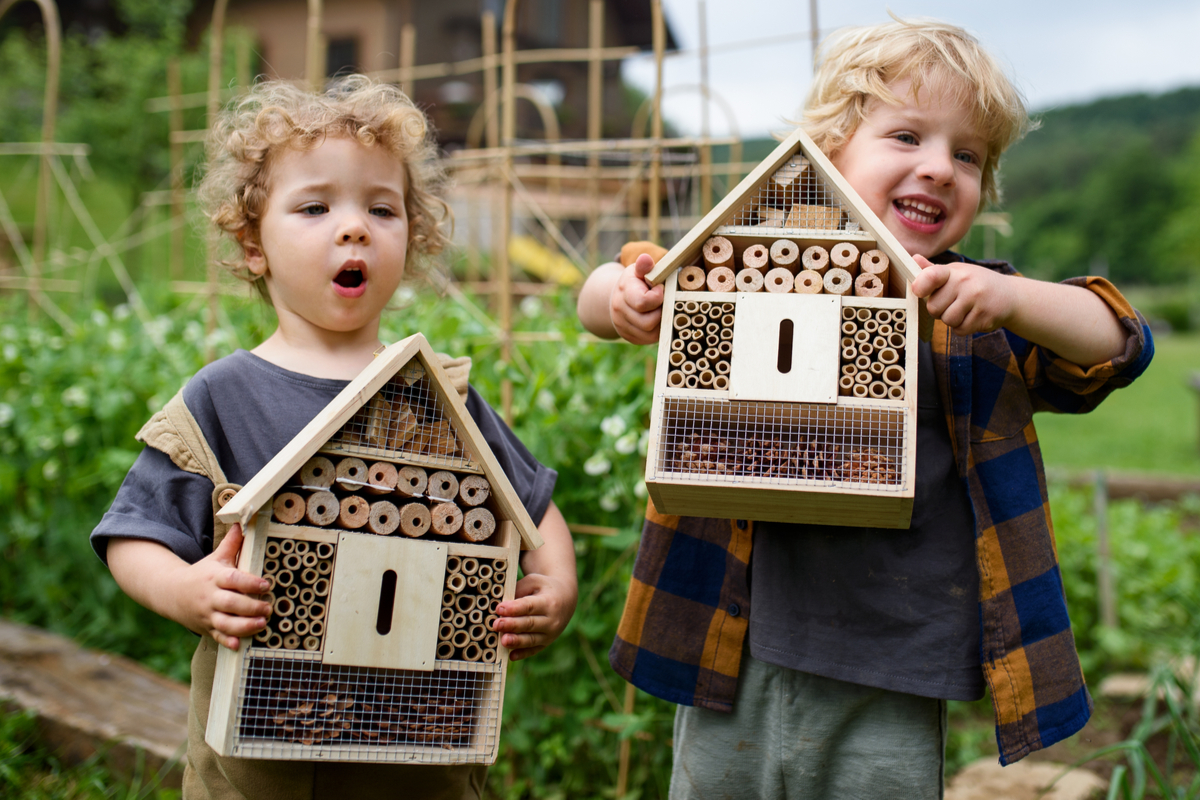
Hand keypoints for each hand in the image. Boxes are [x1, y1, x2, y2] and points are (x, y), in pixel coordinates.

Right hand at [174, 524, 271, 649]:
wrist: (170, 593)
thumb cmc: (202, 574)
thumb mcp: (215, 558)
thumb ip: (232, 543)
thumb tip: (242, 521)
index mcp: (215, 578)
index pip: (233, 579)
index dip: (249, 583)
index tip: (266, 584)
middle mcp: (211, 597)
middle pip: (231, 603)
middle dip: (251, 607)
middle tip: (268, 607)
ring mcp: (207, 614)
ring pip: (225, 623)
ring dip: (244, 626)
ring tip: (262, 624)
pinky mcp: (206, 628)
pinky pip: (216, 637)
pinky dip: (227, 642)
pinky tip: (238, 645)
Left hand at [492, 572, 576, 660]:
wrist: (565, 600)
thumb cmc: (543, 589)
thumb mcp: (534, 582)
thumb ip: (519, 591)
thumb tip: (501, 606)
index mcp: (549, 602)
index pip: (530, 606)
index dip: (514, 608)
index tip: (499, 608)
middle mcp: (552, 620)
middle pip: (530, 624)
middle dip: (512, 625)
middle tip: (496, 625)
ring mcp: (550, 634)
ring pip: (531, 639)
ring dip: (517, 641)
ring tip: (503, 641)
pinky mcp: (546, 643)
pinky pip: (534, 650)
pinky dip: (523, 654)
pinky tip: (511, 656)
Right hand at [609, 254, 664, 344]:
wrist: (617, 298)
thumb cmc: (635, 282)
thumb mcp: (638, 270)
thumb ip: (644, 266)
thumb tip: (645, 259)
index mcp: (624, 292)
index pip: (643, 302)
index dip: (658, 296)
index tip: (660, 289)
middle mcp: (620, 311)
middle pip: (648, 321)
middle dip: (661, 312)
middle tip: (664, 302)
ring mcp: (624, 327)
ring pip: (651, 334)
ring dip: (661, 323)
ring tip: (662, 310)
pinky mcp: (630, 337)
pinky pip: (649, 340)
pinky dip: (658, 331)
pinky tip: (659, 319)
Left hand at [910, 255, 1016, 335]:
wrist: (1010, 296)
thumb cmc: (975, 283)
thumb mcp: (957, 273)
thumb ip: (934, 271)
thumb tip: (914, 258)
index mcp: (955, 271)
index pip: (930, 276)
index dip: (920, 286)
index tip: (919, 292)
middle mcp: (965, 283)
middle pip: (933, 308)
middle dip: (939, 310)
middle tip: (952, 304)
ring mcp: (976, 300)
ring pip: (947, 321)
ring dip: (952, 320)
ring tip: (964, 310)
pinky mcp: (985, 317)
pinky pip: (960, 330)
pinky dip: (963, 328)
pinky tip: (973, 317)